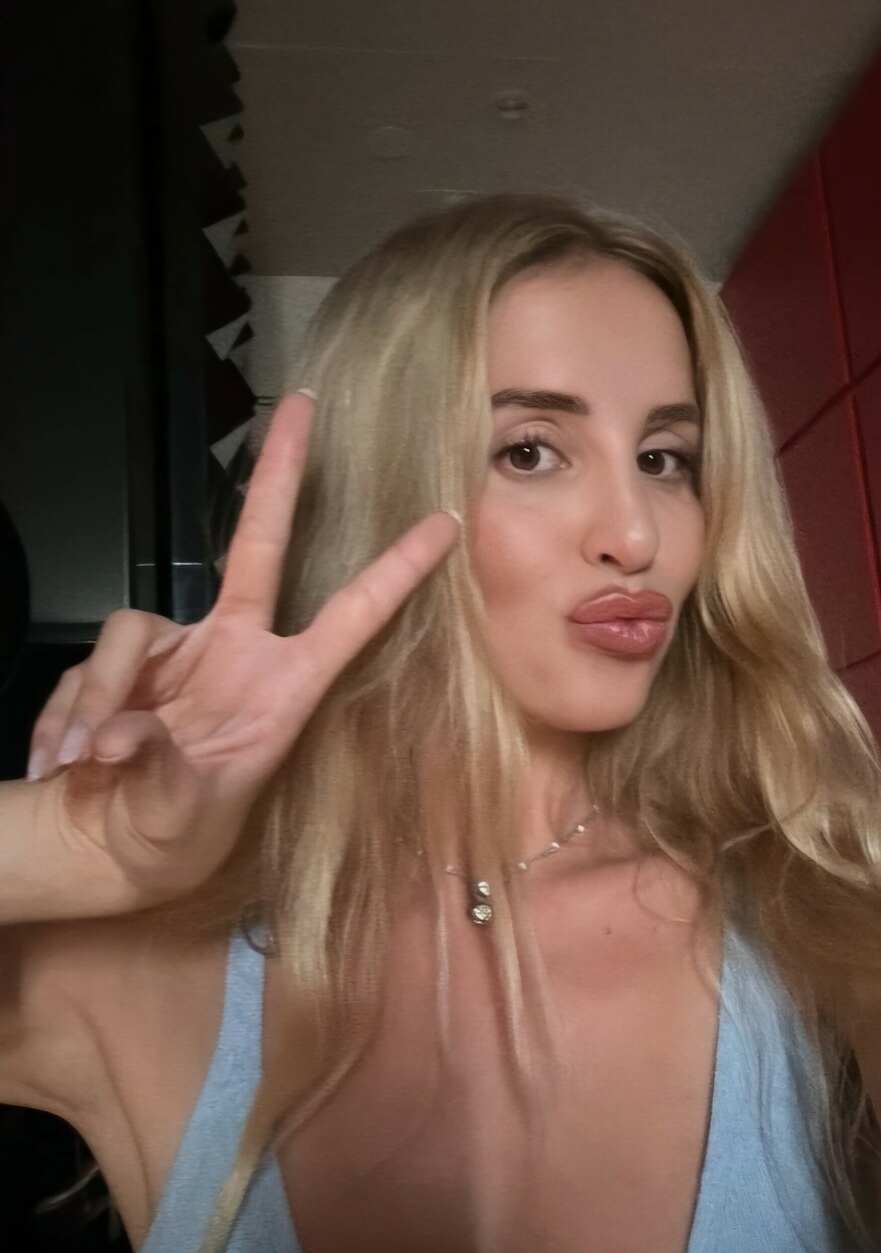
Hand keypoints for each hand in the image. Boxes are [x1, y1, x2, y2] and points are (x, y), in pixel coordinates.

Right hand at [25, 392, 459, 912]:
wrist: (106, 848)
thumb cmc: (171, 834)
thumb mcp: (179, 816)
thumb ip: (159, 770)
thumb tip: (123, 732)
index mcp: (284, 689)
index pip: (352, 617)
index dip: (396, 571)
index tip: (446, 522)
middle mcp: (236, 652)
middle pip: (259, 543)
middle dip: (280, 473)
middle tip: (304, 404)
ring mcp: (177, 650)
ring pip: (130, 632)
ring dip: (100, 697)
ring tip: (84, 762)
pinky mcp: (124, 660)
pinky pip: (91, 667)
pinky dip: (67, 716)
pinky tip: (62, 761)